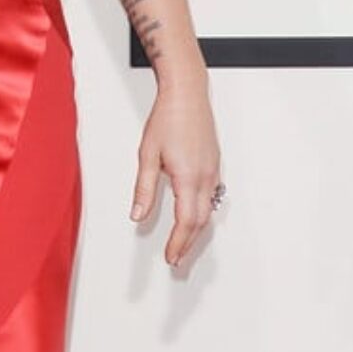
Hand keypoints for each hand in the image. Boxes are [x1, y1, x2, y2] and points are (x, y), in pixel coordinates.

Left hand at [130, 75, 221, 268]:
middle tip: (176, 257)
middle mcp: (205, 176)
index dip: (178, 243)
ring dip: (197, 230)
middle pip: (200, 221)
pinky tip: (195, 216)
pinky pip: (212, 196)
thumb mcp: (147, 155)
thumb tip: (137, 214)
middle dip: (188, 243)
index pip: (186, 221)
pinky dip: (203, 213)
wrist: (187, 94)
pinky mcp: (214, 164)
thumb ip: (144, 189)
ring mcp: (213, 170)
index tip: (171, 257)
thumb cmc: (168, 118)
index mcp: (188, 177)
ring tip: (184, 243)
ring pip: (209, 210)